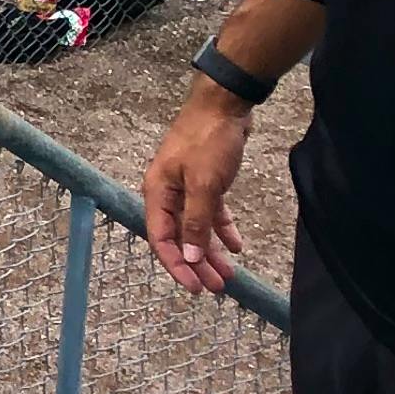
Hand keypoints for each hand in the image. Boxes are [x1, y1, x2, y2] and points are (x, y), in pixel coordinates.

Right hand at [141, 85, 252, 295]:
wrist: (225, 105)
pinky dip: (221, 230)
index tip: (196, 288)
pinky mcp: (206, 181)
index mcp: (158, 193)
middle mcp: (168, 193)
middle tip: (218, 288)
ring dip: (210, 252)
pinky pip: (210, 214)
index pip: (161, 239)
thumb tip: (188, 258)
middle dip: (196, 264)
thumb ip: (195, 223)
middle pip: (179, 238)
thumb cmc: (209, 141)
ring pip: (195, 228)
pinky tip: (236, 246)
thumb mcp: (204, 184)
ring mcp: (187, 187)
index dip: (176, 266)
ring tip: (229, 275)